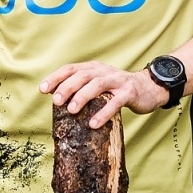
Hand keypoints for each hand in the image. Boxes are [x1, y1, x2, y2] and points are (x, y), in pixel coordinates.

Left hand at [40, 61, 167, 128]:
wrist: (149, 88)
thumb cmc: (117, 89)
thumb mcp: (98, 84)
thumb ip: (81, 87)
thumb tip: (55, 96)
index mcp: (93, 68)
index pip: (71, 68)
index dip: (56, 77)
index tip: (42, 89)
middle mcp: (104, 71)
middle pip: (82, 75)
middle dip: (67, 87)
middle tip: (57, 101)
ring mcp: (117, 81)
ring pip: (97, 84)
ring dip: (82, 96)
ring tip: (71, 110)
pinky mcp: (129, 92)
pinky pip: (115, 102)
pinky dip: (103, 112)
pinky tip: (93, 124)